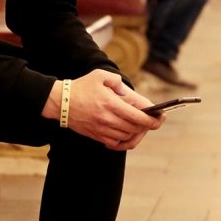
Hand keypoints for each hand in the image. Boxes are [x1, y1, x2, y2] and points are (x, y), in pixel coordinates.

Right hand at [43, 70, 161, 149]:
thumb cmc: (81, 87)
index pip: (138, 116)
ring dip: (136, 132)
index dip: (152, 119)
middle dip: (147, 125)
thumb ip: (117, 81)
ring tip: (140, 125)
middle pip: (135, 128)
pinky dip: (125, 141)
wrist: (61, 102)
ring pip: (127, 137)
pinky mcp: (96, 136)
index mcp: (111, 103)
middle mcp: (107, 119)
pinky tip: (127, 134)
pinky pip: (115, 144)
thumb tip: (126, 92)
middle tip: (153, 121)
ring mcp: (102, 129)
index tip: (160, 118)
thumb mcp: (100, 75)